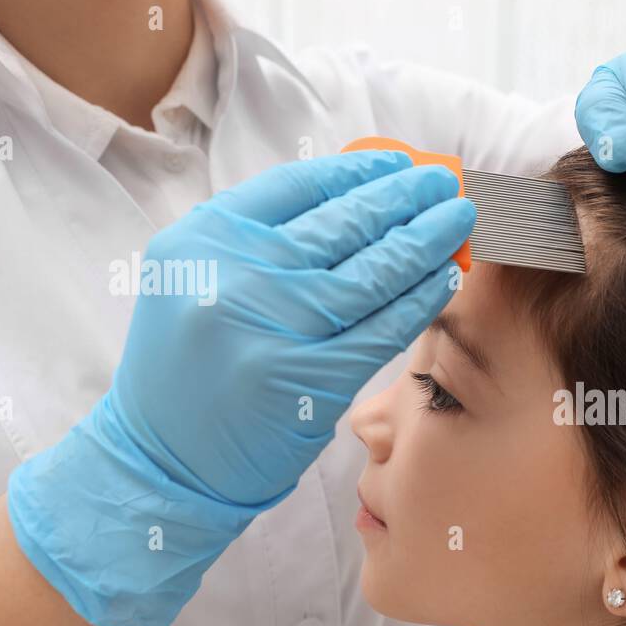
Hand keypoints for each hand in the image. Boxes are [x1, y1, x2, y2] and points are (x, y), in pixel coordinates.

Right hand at [7, 152, 474, 625]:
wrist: (164, 461)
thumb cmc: (193, 369)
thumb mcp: (201, 282)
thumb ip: (262, 244)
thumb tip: (360, 201)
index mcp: (206, 238)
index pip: (300, 186)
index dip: (362, 170)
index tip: (402, 164)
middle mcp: (237, 274)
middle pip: (345, 223)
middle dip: (407, 198)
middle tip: (447, 184)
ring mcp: (275, 327)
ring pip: (373, 272)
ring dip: (427, 240)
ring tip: (461, 221)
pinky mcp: (310, 378)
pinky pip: (383, 328)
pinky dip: (421, 300)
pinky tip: (447, 279)